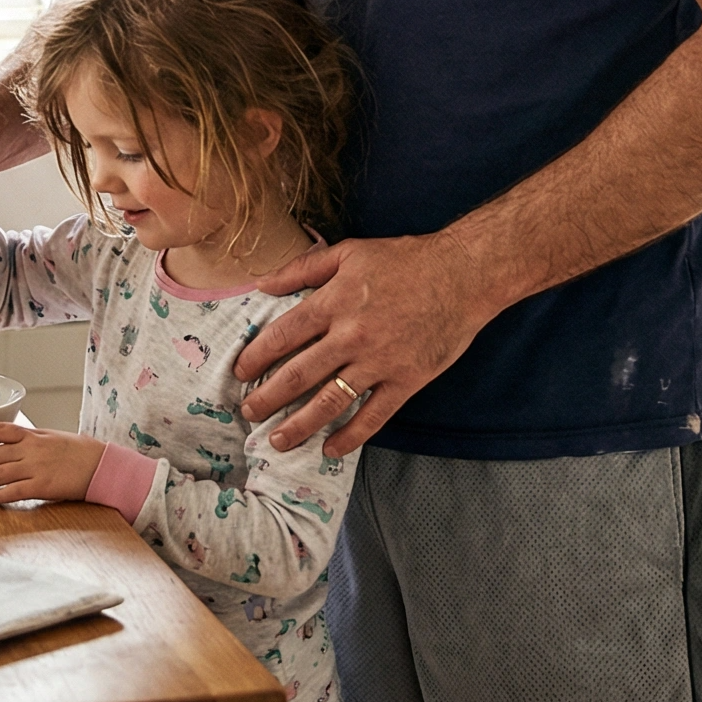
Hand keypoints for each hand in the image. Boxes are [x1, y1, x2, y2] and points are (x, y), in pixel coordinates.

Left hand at [0, 420, 104, 504]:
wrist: (101, 465)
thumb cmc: (77, 451)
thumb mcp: (50, 438)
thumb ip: (28, 441)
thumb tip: (6, 443)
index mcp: (32, 435)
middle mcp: (31, 449)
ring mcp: (37, 468)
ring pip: (0, 474)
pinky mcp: (44, 486)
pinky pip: (17, 491)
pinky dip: (0, 495)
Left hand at [235, 230, 497, 456]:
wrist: (462, 274)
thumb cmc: (405, 260)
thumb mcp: (349, 252)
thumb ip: (302, 268)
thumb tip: (261, 282)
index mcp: (334, 302)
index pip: (283, 335)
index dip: (256, 356)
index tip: (239, 372)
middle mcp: (351, 336)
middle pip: (299, 375)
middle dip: (268, 398)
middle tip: (248, 413)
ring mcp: (380, 362)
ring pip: (330, 401)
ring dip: (300, 425)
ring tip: (277, 442)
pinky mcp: (406, 381)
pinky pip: (374, 416)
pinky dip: (351, 436)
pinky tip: (331, 449)